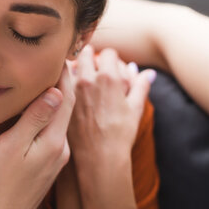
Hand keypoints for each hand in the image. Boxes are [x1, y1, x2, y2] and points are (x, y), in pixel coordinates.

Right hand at [0, 64, 74, 208]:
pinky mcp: (48, 165)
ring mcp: (56, 158)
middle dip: (65, 82)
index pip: (66, 99)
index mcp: (54, 141)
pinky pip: (54, 132)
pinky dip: (52, 115)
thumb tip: (55, 91)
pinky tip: (43, 109)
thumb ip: (35, 118)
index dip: (64, 74)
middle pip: (67, 108)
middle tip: (60, 59)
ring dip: (59, 98)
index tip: (59, 53)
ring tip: (53, 78)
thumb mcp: (13, 146)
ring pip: (61, 120)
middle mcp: (61, 148)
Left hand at [67, 46, 154, 174]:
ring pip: (71, 65)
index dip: (112, 58)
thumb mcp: (135, 109)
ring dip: (76, 67)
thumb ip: (141, 86)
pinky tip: (69, 91)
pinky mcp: (61, 99)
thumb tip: (148, 73)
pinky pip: (61, 81)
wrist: (98, 156)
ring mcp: (71, 89)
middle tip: (94, 68)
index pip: (108, 52)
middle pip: (86, 53)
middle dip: (91, 57)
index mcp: (109, 77)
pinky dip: (65, 81)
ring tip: (82, 79)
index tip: (111, 66)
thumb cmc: (120, 134)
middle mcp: (88, 79)